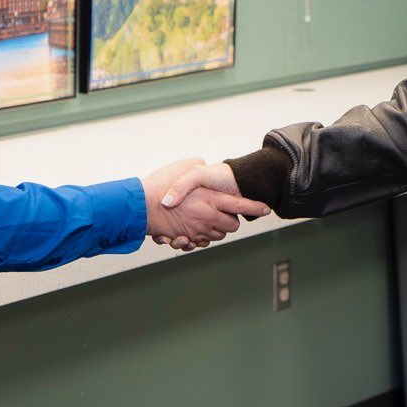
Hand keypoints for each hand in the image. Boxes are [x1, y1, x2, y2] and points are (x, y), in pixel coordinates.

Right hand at [142, 158, 267, 250]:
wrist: (140, 206)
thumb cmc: (160, 186)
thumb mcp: (185, 169)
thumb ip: (198, 166)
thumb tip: (204, 164)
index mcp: (211, 200)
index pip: (241, 206)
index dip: (255, 207)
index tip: (266, 208)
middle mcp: (208, 217)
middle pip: (232, 226)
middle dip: (230, 221)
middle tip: (220, 211)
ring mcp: (198, 230)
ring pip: (217, 235)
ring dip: (214, 230)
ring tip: (202, 219)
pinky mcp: (187, 238)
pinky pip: (201, 242)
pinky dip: (199, 238)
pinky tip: (190, 229)